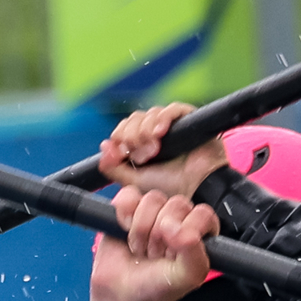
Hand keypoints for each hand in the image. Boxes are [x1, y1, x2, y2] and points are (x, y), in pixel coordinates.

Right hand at [77, 185, 220, 300]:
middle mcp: (178, 219)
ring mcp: (153, 213)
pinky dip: (123, 212)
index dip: (186, 232)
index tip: (174, 253)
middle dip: (161, 234)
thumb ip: (194, 254)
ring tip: (139, 249)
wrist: (121, 296)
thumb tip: (177, 228)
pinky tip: (122, 230)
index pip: (202, 214)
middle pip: (176, 204)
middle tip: (154, 255)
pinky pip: (128, 195)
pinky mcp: (128, 209)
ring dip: (141, 229)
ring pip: (152, 199)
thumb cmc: (156, 289)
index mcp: (198, 233)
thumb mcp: (187, 277)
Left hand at [95, 102, 217, 202]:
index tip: (121, 151)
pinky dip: (163, 118)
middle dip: (131, 134)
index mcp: (141, 146)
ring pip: (151, 113)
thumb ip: (114, 168)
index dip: (119, 136)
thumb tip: (104, 146)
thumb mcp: (133, 182)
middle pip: (135, 119)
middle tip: (139, 154)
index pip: (124, 128)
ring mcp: (172, 126)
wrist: (197, 191)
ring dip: (145, 130)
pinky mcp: (189, 121)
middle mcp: (156, 134)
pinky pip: (173, 109)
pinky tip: (160, 132)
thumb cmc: (170, 189)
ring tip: (153, 150)